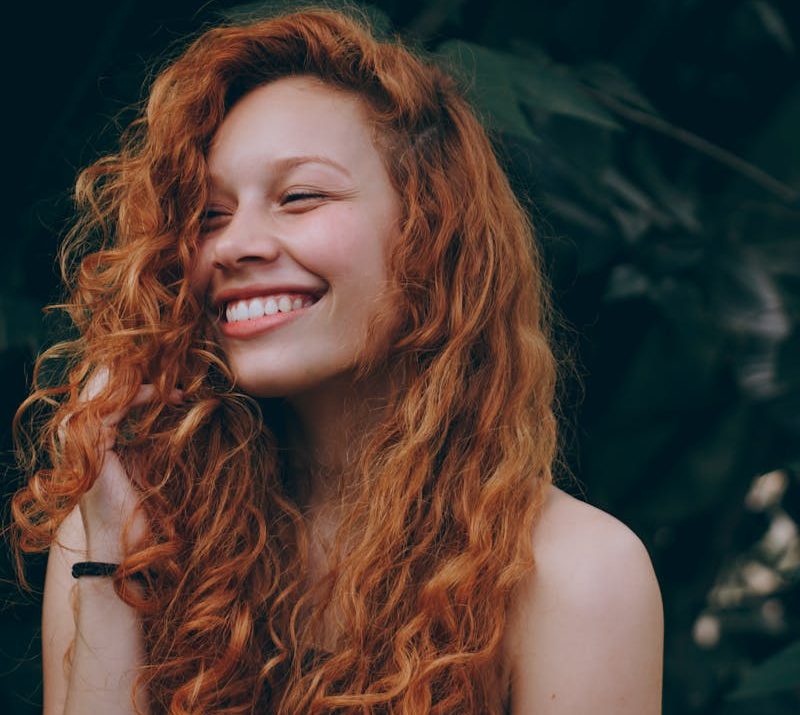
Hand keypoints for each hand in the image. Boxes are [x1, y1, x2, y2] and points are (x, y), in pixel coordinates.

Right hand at [61, 367, 182, 561]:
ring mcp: (80, 440)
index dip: (142, 377)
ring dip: (144, 379)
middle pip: (103, 382)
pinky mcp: (91, 447)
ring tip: (174, 379)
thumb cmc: (138, 508)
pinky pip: (114, 406)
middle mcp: (78, 433)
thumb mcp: (144, 461)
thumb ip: (146, 434)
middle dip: (140, 370)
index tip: (176, 380)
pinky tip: (165, 396)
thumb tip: (176, 406)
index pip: (109, 389)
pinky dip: (141, 396)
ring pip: (106, 388)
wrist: (123, 545)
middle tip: (175, 367)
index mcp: (89, 434)